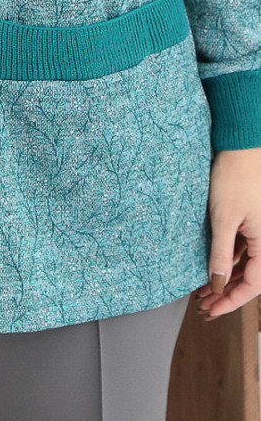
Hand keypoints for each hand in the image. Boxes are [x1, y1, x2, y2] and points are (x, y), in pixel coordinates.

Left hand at [194, 147, 260, 319]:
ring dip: (225, 278)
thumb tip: (217, 283)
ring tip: (203, 290)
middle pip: (250, 277)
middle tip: (204, 306)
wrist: (241, 147)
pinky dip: (226, 260)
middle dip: (227, 293)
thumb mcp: (223, 218)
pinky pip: (242, 249)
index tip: (212, 310)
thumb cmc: (235, 177)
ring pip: (244, 264)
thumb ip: (220, 253)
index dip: (232, 301)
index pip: (253, 285)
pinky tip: (211, 267)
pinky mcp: (251, 221)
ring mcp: (259, 231)